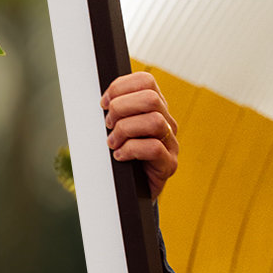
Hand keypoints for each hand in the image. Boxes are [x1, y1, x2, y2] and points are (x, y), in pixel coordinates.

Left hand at [101, 72, 178, 199]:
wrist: (130, 191)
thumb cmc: (120, 156)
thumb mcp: (115, 128)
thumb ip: (113, 111)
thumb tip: (101, 101)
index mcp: (154, 108)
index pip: (146, 81)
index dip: (120, 87)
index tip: (103, 103)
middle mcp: (167, 122)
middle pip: (151, 98)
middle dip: (121, 108)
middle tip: (108, 125)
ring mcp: (171, 143)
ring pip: (154, 121)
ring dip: (125, 130)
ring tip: (112, 143)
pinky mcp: (169, 164)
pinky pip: (154, 148)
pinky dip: (130, 150)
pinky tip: (119, 156)